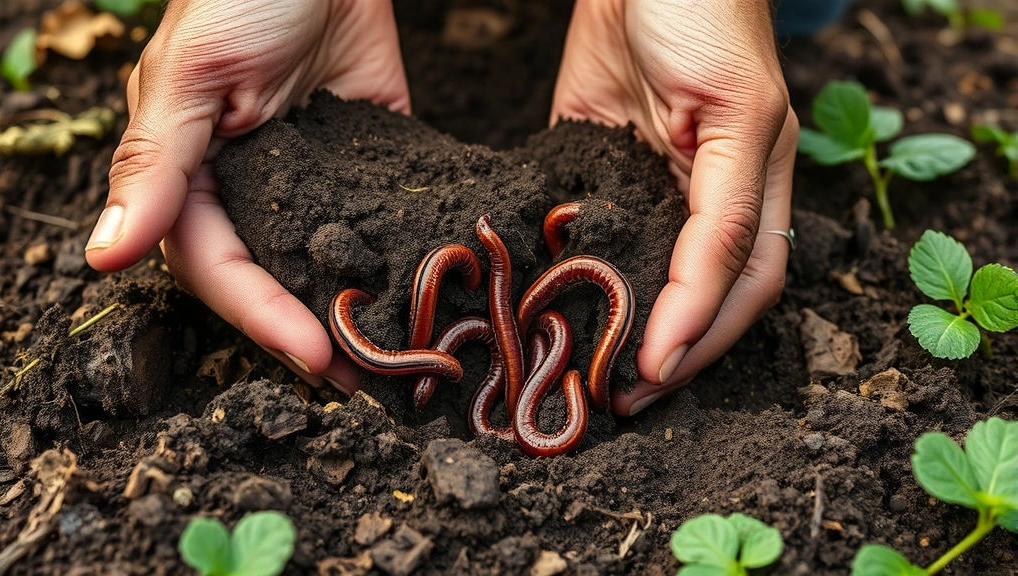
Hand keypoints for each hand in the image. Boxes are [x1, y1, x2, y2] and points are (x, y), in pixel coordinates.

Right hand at [85, 0, 410, 391]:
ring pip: (322, 259)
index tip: (314, 356)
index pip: (217, 266)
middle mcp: (246, 185)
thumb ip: (157, 164)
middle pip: (271, 278)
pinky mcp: (363, 158)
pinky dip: (393, 255)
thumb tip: (105, 259)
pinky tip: (422, 293)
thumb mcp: (192, 74)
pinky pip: (372, 217)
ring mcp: (308, 176)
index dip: (260, 316)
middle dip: (312, 329)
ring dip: (353, 309)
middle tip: (363, 377)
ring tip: (397, 356)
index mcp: (189, 173)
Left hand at [551, 0, 797, 414]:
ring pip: (649, 274)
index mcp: (751, 180)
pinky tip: (550, 308)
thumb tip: (690, 298)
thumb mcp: (733, 109)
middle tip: (618, 400)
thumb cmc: (706, 12)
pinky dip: (578, 274)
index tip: (652, 374)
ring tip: (586, 374)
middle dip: (669, 352)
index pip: (740, 279)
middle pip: (704, 294)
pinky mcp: (597, 163)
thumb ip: (722, 206)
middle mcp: (707, 190)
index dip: (700, 331)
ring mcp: (651, 179)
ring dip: (624, 328)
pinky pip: (590, 229)